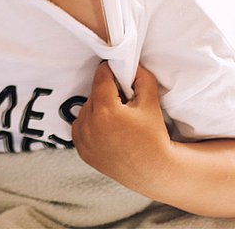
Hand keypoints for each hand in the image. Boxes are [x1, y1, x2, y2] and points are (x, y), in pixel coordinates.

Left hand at [72, 62, 172, 189]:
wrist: (152, 171)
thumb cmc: (153, 137)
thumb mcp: (150, 102)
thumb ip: (142, 78)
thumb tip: (131, 64)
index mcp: (105, 111)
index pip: (101, 77)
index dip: (110, 70)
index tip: (117, 69)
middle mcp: (89, 125)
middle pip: (94, 94)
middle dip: (107, 92)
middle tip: (124, 99)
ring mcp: (83, 140)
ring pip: (86, 109)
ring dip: (98, 107)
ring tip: (118, 117)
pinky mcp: (81, 151)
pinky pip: (80, 126)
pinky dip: (90, 123)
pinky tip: (108, 128)